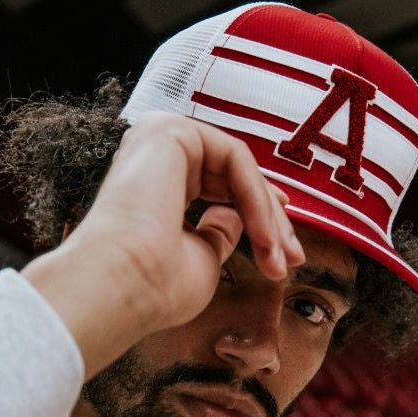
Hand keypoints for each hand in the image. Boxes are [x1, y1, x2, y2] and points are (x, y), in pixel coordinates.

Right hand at [22, 114, 303, 376]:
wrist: (122, 286)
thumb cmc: (154, 286)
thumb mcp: (203, 256)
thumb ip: (222, 230)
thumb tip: (241, 216)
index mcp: (155, 183)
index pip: (219, 188)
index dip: (260, 217)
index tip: (287, 253)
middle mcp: (152, 156)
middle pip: (233, 176)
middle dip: (272, 219)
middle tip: (294, 258)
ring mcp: (158, 137)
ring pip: (239, 167)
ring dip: (267, 215)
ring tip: (280, 257)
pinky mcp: (169, 130)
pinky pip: (235, 157)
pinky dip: (257, 199)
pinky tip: (266, 237)